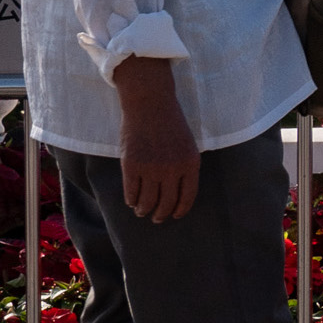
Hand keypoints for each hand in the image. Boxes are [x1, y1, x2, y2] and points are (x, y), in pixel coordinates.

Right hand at [112, 58, 199, 223]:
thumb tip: (177, 195)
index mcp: (190, 164)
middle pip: (166, 203)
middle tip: (156, 218)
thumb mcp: (187, 145)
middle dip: (161, 215)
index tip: (174, 216)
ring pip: (147, 201)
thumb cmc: (170, 124)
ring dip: (144, 210)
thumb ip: (184, 168)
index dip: (180, 210)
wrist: (150, 104)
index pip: (187, 197)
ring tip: (142, 211)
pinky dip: (131, 200)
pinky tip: (131, 201)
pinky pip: (131, 192)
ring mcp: (151, 168)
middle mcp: (172, 169)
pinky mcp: (131, 165)